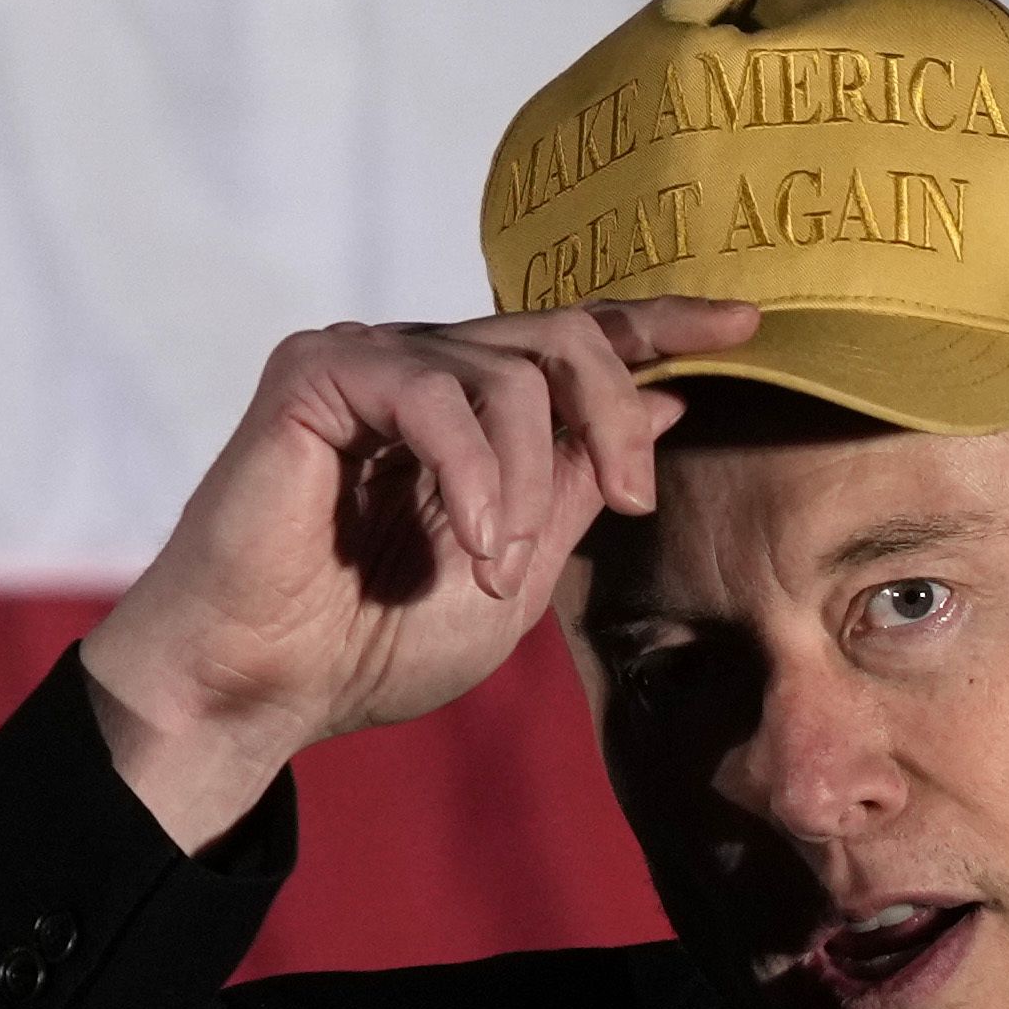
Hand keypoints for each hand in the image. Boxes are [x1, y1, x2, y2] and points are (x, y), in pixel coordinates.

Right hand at [75, 302, 765, 849]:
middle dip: (615, 415)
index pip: (578, 338)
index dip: (663, 322)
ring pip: (506, 369)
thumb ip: (577, 487)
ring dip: (529, 482)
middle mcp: (420, 366)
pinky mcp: (316, 373)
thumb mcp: (516, 574)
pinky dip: (474, 475)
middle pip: (561, 337)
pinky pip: (434, 395)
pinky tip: (476, 544)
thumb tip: (665, 400)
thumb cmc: (368, 645)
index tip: (748, 324)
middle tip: (634, 499)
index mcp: (469, 409)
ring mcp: (366, 360)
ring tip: (502, 567)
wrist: (260, 686)